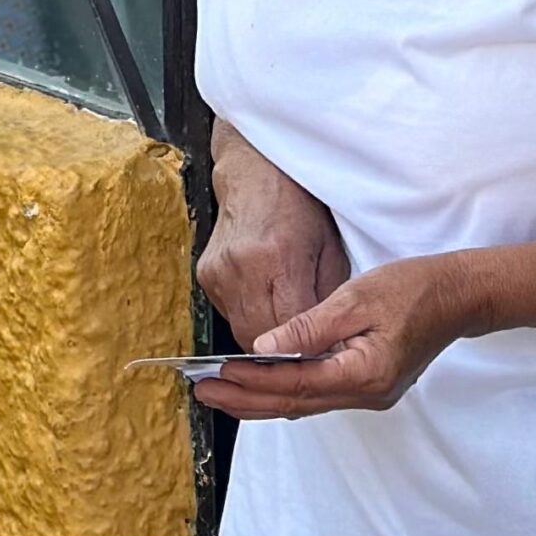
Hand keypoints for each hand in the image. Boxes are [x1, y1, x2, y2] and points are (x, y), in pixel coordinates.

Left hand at [193, 254, 476, 419]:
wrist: (455, 296)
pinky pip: (316, 394)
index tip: (215, 374)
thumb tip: (263, 346)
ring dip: (260, 398)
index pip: (295, 382)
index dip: (252, 379)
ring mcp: (368, 393)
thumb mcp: (354, 299)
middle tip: (202, 392)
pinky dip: (284, 391)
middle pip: (295, 402)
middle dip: (245, 399)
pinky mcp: (366, 384)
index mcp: (363, 374)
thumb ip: (308, 327)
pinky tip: (260, 384)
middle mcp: (365, 393)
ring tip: (220, 392)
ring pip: (304, 402)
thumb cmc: (409, 290)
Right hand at [199, 119, 351, 346]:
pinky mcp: (205, 275)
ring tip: (286, 330)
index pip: (291, 327)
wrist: (253, 174)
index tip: (324, 360)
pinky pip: (228, 315)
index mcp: (279, 258)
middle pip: (261, 337)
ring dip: (264, 339)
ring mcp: (218, 271)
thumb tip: (331, 344)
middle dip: (284, 353)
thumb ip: (326, 300)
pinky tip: (264, 304)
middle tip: (306, 353)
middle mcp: (241, 267)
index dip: (308, 350)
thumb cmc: (299, 209)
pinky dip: (248, 319)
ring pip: (241, 332)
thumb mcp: (329, 251)